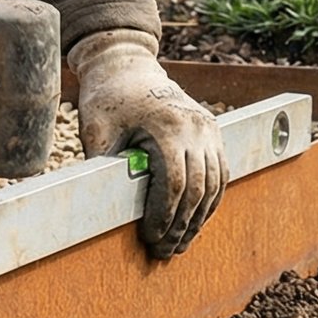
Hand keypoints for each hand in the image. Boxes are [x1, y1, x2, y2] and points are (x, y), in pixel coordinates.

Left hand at [69, 30, 224, 256]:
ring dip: (198, 218)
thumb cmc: (107, 99)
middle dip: (181, 225)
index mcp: (167, 125)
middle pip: (197, 189)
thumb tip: (102, 212)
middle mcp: (195, 126)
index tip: (149, 237)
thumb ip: (105, 169)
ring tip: (180, 243)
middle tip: (164, 251)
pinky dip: (209, 200)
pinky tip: (194, 220)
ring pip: (214, 185)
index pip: (174, 184)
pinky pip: (220, 173)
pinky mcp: (213, 131)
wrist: (127, 66)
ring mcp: (208, 128)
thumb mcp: (97, 132)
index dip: (163, 217)